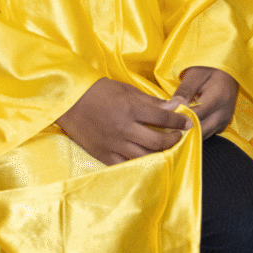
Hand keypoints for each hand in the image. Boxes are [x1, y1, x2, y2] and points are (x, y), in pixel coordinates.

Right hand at [56, 77, 189, 165]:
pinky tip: (145, 158)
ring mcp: (113, 143)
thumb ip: (149, 100)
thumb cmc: (95, 90)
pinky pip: (126, 164)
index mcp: (129, 108)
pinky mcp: (103, 154)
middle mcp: (123, 128)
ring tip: (164, 148)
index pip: (162, 116)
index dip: (178, 120)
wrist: (64, 100)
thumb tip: (174, 105)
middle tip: (178, 136)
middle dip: (173, 139)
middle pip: (158, 141)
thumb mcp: (123, 88)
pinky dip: (139, 162)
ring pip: (145, 155)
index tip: (187, 122)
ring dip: (160, 153)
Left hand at [167, 66, 238, 136]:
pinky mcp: (222, 124)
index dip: (178, 118)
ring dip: (187, 133)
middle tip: (163, 126)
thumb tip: (171, 107)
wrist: (227, 71)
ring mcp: (225, 121)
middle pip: (200, 130)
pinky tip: (181, 126)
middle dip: (181, 130)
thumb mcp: (194, 75)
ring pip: (203, 135)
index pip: (196, 115)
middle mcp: (224, 114)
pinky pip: (207, 133)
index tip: (163, 118)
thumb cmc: (209, 69)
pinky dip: (194, 132)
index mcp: (218, 98)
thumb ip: (184, 92)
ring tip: (170, 126)